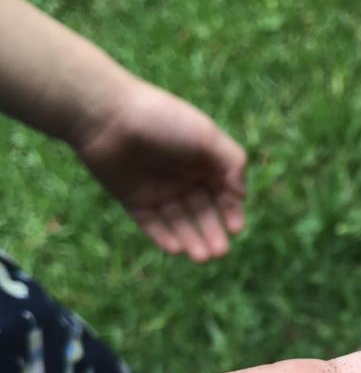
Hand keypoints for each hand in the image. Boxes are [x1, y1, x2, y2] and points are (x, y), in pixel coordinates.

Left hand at [74, 78, 245, 261]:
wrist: (106, 116)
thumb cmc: (161, 119)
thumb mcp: (206, 135)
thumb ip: (232, 162)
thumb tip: (242, 196)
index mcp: (203, 159)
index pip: (224, 192)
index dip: (231, 211)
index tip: (235, 228)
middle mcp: (183, 176)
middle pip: (203, 212)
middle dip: (212, 233)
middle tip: (219, 252)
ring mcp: (158, 189)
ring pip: (179, 222)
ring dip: (191, 240)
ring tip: (200, 257)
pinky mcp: (134, 200)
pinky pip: (152, 224)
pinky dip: (164, 237)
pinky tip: (176, 249)